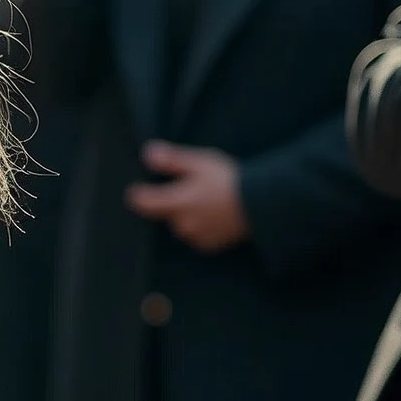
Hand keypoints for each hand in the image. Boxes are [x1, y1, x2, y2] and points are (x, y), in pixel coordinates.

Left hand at [125, 141, 248, 251]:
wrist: (261, 204)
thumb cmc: (229, 180)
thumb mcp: (199, 163)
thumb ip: (171, 160)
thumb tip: (146, 155)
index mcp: (176, 203)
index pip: (142, 203)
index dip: (138, 194)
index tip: (139, 188)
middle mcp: (182, 224)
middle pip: (164, 213)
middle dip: (171, 202)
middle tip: (192, 188)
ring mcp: (196, 237)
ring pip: (181, 225)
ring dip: (187, 215)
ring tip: (207, 200)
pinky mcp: (210, 245)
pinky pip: (196, 236)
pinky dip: (201, 226)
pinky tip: (215, 214)